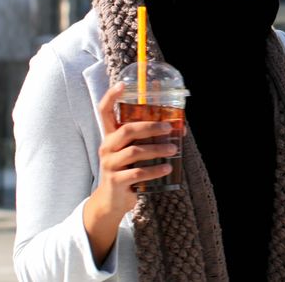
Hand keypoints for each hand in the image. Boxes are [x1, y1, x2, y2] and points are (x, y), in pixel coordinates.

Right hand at [89, 83, 176, 218]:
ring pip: (135, 152)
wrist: (112, 200)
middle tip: (168, 128)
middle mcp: (107, 147)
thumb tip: (180, 126)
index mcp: (111, 136)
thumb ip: (149, 138)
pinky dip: (155, 170)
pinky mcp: (116, 181)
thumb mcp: (134, 151)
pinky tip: (168, 168)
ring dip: (157, 149)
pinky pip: (138, 173)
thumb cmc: (128, 169)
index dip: (111, 97)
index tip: (122, 84)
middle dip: (150, 126)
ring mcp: (109, 164)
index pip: (104, 111)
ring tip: (173, 150)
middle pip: (126, 130)